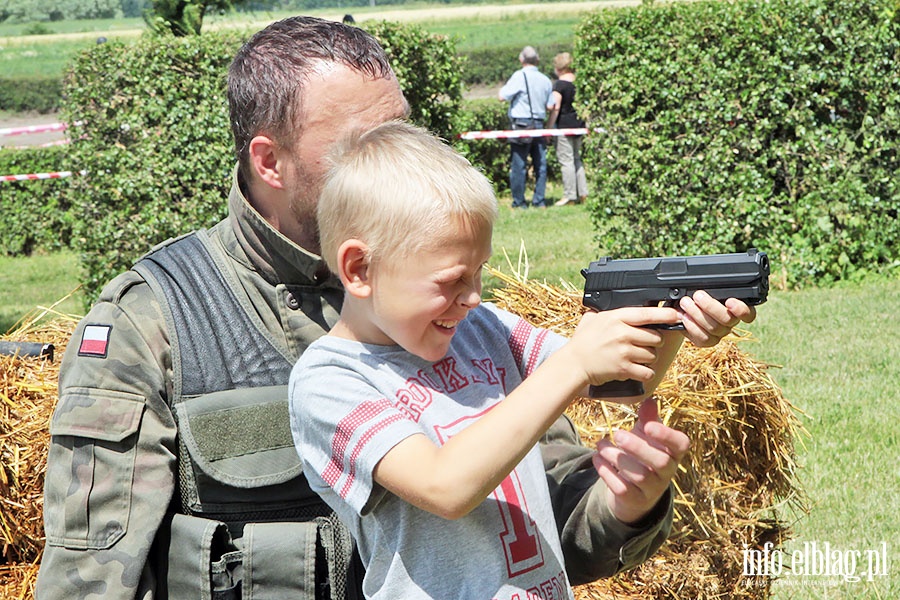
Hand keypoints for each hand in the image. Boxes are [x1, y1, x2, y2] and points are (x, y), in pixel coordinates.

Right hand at [565, 307, 680, 389]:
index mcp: (617, 317)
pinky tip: (637, 370)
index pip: (648, 314)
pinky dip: (645, 373)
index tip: (676, 315)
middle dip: (654, 342)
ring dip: (648, 358)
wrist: (573, 363)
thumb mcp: (593, 318)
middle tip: (643, 344)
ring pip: (652, 355)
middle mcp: (623, 333)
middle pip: (656, 337)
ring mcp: (624, 351)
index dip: (666, 314)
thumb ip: (610, 311)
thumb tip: (624, 303)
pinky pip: (647, 372)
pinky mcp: (624, 369)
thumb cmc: (583, 341)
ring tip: (635, 357)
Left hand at [593, 397, 689, 524]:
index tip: (649, 426)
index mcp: (673, 453)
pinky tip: (596, 458)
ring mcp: (652, 489)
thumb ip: (648, 418)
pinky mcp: (635, 500)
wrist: (634, 489)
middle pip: (660, 462)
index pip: (681, 444)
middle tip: (617, 434)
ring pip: (639, 476)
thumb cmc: (643, 454)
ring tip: (600, 444)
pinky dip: (607, 473)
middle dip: (638, 447)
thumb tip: (649, 399)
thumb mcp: (646, 435)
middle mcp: (667, 472)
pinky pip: (622, 489)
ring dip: (617, 458)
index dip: (667, 435)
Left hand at [678, 291, 756, 347]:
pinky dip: (692, 327)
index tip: (729, 301)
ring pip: (714, 328)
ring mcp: (719, 333)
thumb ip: (709, 286)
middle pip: (728, 319)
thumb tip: (704, 285)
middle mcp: (730, 321)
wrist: (682, 308)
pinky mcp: (707, 341)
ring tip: (685, 303)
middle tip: (697, 295)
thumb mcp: (703, 286)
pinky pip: (704, 339)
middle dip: (710, 306)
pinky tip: (684, 317)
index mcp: (735, 307)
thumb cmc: (696, 294)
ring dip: (697, 314)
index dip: (741, 309)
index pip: (748, 312)